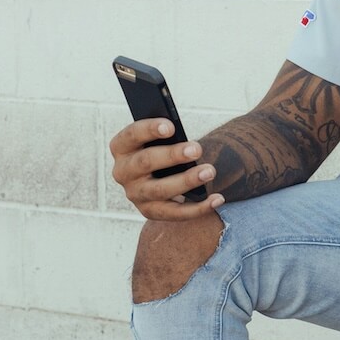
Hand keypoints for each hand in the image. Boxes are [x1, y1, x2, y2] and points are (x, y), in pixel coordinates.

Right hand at [109, 118, 224, 220]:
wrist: (159, 177)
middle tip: (196, 149)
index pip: (131, 135)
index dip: (149, 129)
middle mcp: (123, 171)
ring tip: (209, 171)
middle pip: (145, 162)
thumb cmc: (161, 150)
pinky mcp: (149, 211)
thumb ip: (166, 137)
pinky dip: (199, 208)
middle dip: (172, 155)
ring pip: (160, 190)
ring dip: (187, 181)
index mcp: (122, 147)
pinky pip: (175, 213)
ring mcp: (135, 194)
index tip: (170, 127)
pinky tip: (217, 199)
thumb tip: (188, 143)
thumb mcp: (158, 140)